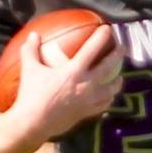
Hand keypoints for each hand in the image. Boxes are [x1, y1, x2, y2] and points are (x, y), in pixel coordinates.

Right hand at [12, 24, 123, 141]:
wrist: (34, 124)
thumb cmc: (31, 95)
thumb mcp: (29, 69)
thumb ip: (31, 50)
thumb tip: (33, 34)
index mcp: (73, 71)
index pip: (92, 49)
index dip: (101, 37)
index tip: (108, 29)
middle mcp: (86, 85)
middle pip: (108, 67)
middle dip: (117, 55)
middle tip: (122, 48)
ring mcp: (88, 100)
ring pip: (111, 89)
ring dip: (117, 82)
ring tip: (120, 77)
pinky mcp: (86, 113)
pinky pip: (103, 105)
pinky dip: (108, 99)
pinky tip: (108, 97)